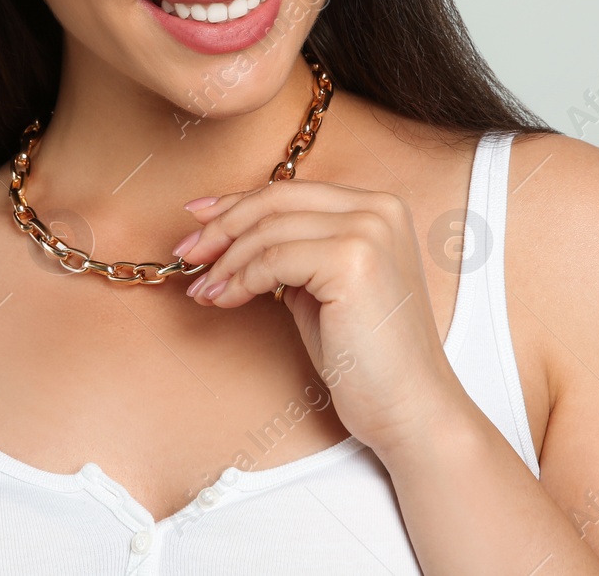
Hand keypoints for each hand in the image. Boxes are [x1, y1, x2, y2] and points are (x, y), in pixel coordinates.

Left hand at [174, 179, 466, 458]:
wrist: (411, 408)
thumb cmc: (366, 358)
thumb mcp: (324, 288)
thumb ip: (293, 253)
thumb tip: (229, 235)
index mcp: (378, 207)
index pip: (291, 191)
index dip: (237, 203)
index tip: (198, 219)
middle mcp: (378, 208)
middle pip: (276, 199)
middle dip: (222, 225)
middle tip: (187, 254)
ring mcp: (368, 230)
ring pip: (268, 229)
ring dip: (225, 261)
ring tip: (203, 290)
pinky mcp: (353, 259)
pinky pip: (273, 260)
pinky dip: (240, 279)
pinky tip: (224, 300)